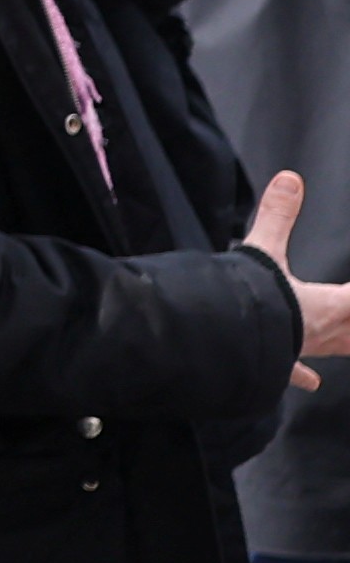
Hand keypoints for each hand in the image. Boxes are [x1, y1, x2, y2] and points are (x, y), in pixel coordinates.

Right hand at [243, 175, 349, 388]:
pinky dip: (304, 376)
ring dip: (347, 344)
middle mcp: (324, 331)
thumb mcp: (263, 251)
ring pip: (340, 348)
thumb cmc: (250, 302)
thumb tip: (290, 180)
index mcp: (328, 304)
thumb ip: (278, 216)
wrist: (224, 345)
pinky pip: (298, 372)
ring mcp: (304, 350)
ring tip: (349, 340)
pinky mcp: (280, 365)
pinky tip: (312, 383)